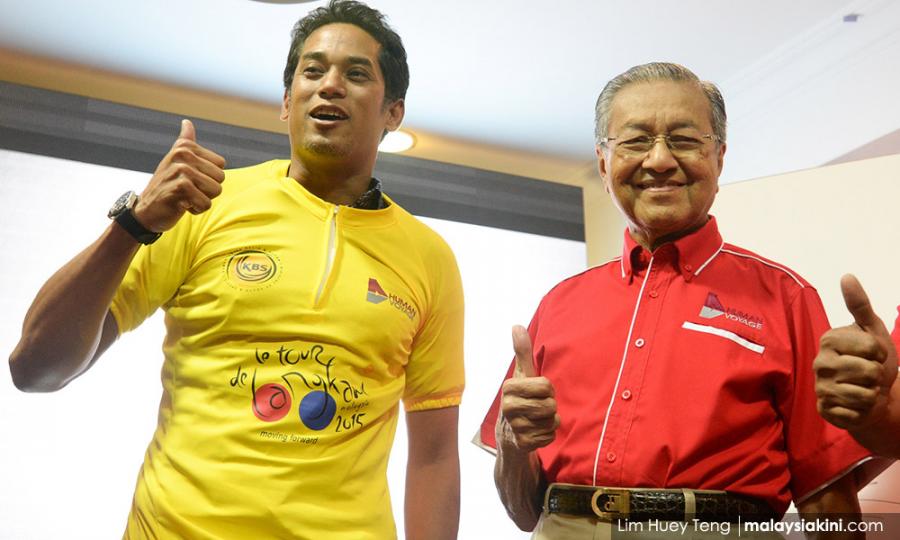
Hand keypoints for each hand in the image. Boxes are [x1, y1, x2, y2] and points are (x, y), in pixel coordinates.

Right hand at [133, 119, 225, 231]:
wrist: (145, 210)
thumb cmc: (166, 186)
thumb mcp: (174, 161)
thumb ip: (184, 142)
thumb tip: (187, 122)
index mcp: (185, 147)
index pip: (221, 165)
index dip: (209, 177)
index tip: (191, 180)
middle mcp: (183, 155)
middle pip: (220, 178)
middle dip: (207, 190)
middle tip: (187, 191)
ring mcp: (181, 170)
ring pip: (216, 190)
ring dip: (202, 200)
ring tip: (185, 197)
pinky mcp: (180, 187)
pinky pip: (206, 203)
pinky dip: (196, 209)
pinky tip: (181, 205)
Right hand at [498, 325, 559, 451]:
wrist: (509, 434)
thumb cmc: (520, 397)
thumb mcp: (522, 374)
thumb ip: (522, 351)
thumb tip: (516, 325)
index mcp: (509, 387)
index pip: (546, 386)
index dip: (547, 389)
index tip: (537, 392)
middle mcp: (508, 407)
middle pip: (550, 404)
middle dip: (550, 406)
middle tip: (537, 407)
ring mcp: (515, 426)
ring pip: (552, 421)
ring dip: (550, 421)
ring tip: (537, 419)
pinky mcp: (523, 443)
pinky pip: (550, 436)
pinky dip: (547, 435)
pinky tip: (535, 432)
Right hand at [814, 274, 897, 429]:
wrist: (873, 395)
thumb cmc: (872, 360)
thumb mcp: (872, 330)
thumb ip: (859, 304)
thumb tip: (847, 276)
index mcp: (829, 339)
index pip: (871, 347)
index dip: (881, 353)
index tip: (874, 354)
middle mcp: (820, 362)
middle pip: (868, 371)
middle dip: (877, 376)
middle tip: (869, 375)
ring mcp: (820, 387)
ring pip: (864, 394)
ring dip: (872, 394)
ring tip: (864, 389)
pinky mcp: (825, 410)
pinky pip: (855, 412)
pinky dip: (863, 411)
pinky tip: (856, 405)